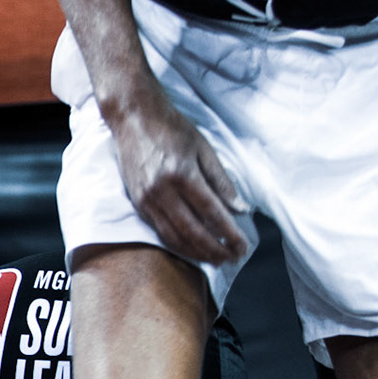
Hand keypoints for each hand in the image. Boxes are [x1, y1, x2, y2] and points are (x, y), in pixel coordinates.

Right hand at [109, 95, 249, 264]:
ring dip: (197, 253)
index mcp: (183, 173)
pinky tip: (192, 250)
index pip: (212, 212)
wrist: (134, 118)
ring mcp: (147, 198)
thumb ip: (222, 181)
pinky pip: (160, 231)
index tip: (243, 246)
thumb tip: (240, 210)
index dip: (229, 233)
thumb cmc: (173, 129)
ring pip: (174, 237)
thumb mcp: (204, 149)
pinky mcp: (137, 203)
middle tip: (233, 259)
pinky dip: (178, 244)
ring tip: (216, 260)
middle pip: (193, 231)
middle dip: (215, 249)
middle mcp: (162, 190)